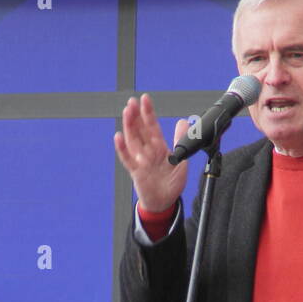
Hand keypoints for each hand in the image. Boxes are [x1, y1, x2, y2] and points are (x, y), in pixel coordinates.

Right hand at [114, 93, 190, 212]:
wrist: (165, 203)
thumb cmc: (171, 182)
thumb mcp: (181, 159)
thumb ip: (180, 141)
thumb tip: (183, 122)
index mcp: (159, 147)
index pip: (152, 126)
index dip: (148, 112)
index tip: (145, 99)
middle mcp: (148, 151)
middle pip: (139, 130)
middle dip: (136, 115)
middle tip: (132, 101)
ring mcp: (140, 160)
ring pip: (132, 140)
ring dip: (129, 126)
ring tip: (127, 112)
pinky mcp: (136, 171)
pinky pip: (127, 159)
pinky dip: (122, 148)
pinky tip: (118, 137)